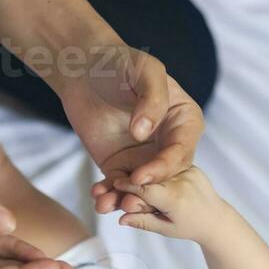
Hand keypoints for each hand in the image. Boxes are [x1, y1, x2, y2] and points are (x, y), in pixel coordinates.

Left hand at [60, 43, 203, 210]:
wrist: (84, 69)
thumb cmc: (120, 62)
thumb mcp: (144, 70)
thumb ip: (152, 99)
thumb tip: (144, 133)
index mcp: (184, 120)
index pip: (181, 150)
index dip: (163, 167)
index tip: (141, 176)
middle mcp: (168, 143)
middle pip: (165, 176)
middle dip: (148, 192)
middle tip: (128, 201)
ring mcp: (144, 156)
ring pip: (142, 187)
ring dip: (127, 199)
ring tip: (109, 205)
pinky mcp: (119, 164)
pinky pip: (117, 185)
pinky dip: (109, 196)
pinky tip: (98, 200)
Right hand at [114, 166, 226, 243]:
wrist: (216, 219)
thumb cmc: (190, 227)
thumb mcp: (166, 229)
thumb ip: (143, 222)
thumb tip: (121, 219)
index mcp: (175, 199)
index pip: (145, 190)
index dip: (128, 186)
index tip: (115, 183)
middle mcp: (182, 182)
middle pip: (149, 178)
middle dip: (134, 182)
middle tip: (119, 183)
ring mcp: (188, 172)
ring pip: (158, 171)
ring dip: (146, 177)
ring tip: (137, 184)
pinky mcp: (191, 167)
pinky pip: (168, 167)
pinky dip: (157, 173)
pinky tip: (152, 179)